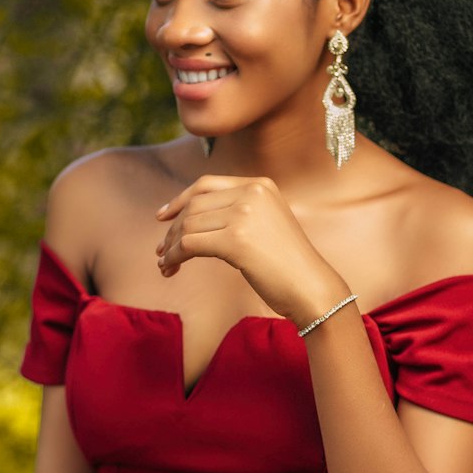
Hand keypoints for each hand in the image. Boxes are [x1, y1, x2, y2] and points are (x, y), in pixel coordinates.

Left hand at [155, 174, 348, 328]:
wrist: (311, 287)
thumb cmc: (288, 265)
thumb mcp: (266, 224)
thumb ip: (239, 212)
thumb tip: (191, 221)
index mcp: (260, 184)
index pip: (207, 185)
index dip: (180, 200)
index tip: (162, 217)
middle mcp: (252, 193)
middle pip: (194, 206)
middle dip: (172, 229)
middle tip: (161, 250)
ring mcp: (244, 214)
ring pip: (188, 225)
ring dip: (170, 246)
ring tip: (165, 264)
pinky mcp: (236, 240)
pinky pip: (189, 245)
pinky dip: (174, 257)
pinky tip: (170, 267)